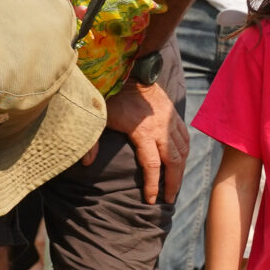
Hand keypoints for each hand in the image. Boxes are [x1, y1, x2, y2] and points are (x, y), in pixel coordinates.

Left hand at [100, 79, 182, 202]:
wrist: (130, 69)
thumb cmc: (112, 94)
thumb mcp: (99, 117)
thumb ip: (91, 141)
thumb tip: (85, 164)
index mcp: (143, 132)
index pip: (152, 165)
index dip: (153, 185)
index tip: (152, 200)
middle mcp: (160, 128)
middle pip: (173, 161)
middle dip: (172, 182)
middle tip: (169, 199)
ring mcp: (169, 119)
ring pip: (183, 149)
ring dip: (181, 169)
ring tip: (175, 184)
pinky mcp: (173, 113)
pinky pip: (184, 136)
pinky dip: (184, 151)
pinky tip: (181, 161)